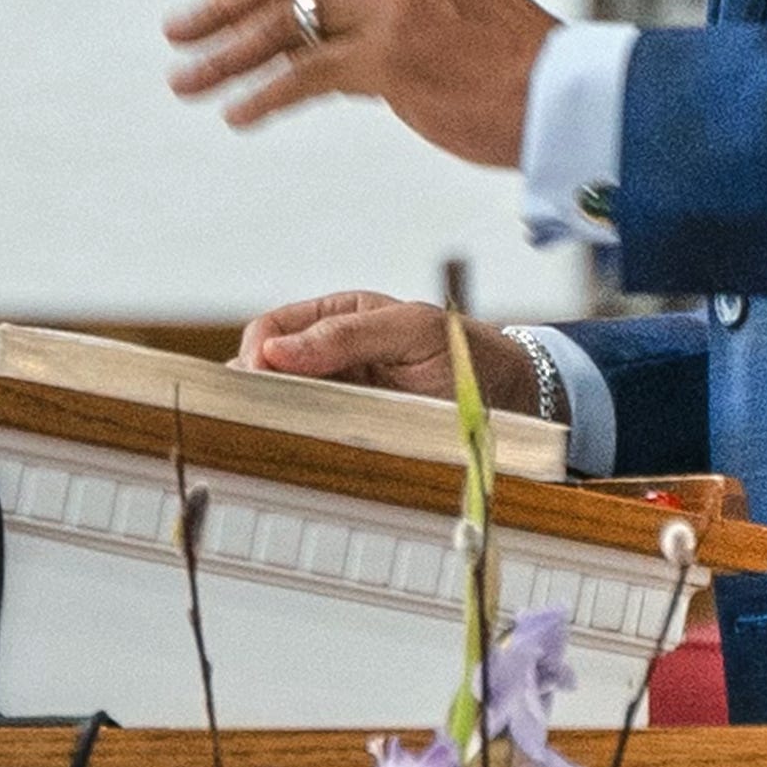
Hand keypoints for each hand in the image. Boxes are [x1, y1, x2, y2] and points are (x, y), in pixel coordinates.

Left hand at [164, 0, 559, 167]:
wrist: (566, 100)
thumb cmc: (515, 69)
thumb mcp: (455, 10)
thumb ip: (394, 4)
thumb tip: (327, 32)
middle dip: (224, 5)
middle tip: (178, 31)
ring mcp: (395, 9)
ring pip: (288, 26)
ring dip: (227, 56)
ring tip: (185, 80)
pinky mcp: (392, 59)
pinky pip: (307, 75)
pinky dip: (264, 95)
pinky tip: (237, 115)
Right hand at [238, 291, 544, 414]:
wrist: (513, 395)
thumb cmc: (466, 352)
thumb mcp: (411, 331)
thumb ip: (347, 335)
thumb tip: (276, 351)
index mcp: (340, 315)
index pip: (274, 329)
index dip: (256, 354)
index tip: (254, 382)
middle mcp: (333, 353)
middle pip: (269, 369)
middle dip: (256, 390)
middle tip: (252, 416)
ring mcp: (342, 392)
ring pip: (286, 404)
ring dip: (274, 418)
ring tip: (266, 435)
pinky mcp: (354, 427)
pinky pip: (314, 432)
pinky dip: (300, 440)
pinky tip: (296, 451)